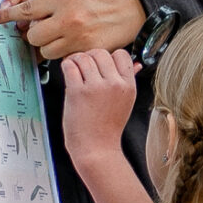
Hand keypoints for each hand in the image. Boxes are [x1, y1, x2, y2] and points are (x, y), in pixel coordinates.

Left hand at [0, 0, 144, 60]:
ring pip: (46, 51)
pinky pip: (64, 58)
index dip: (7, 16)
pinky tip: (74, 43)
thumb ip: (50, 1)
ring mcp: (79, 37)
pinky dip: (66, 53)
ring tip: (63, 36)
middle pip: (33, 36)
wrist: (132, 7)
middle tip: (45, 29)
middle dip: (35, 34)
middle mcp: (69, 18)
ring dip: (50, 45)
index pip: (26, 9)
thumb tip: (26, 13)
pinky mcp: (88, 51)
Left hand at [61, 48, 139, 166]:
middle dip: (90, 57)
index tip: (100, 65)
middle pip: (100, 52)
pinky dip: (66, 66)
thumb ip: (128, 80)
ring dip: (76, 60)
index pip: (121, 54)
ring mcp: (96, 87)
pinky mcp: (77, 92)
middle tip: (84, 67)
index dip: (109, 56)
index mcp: (128, 86)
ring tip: (74, 69)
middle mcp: (114, 84)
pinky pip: (70, 66)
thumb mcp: (126, 102)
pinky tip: (68, 73)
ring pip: (84, 57)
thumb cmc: (108, 128)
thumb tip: (136, 64)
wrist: (96, 149)